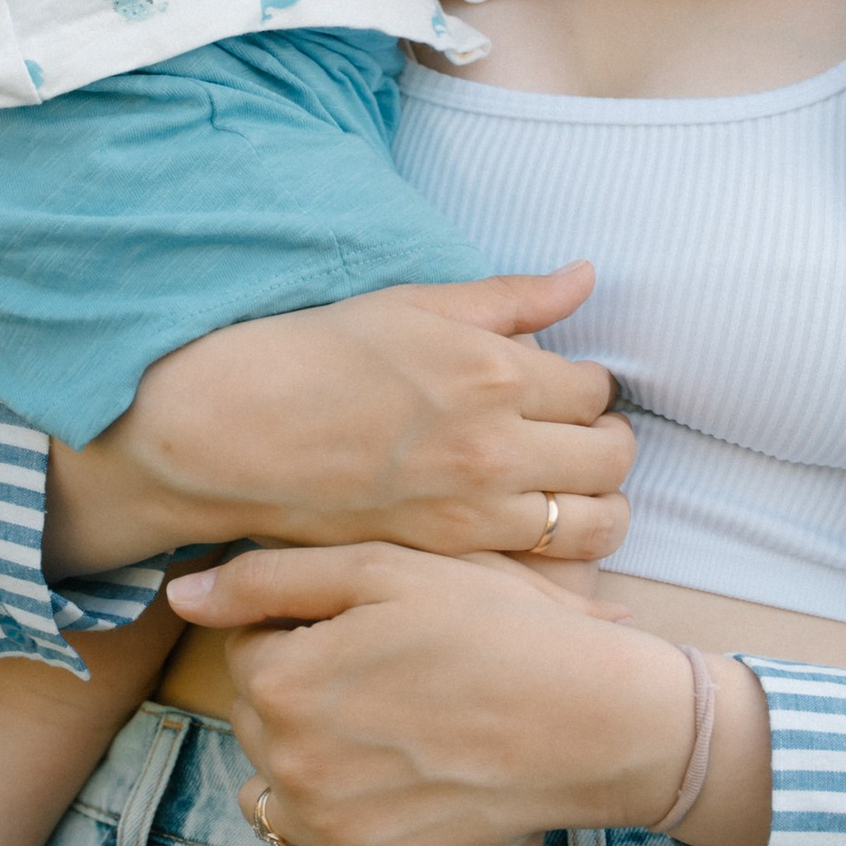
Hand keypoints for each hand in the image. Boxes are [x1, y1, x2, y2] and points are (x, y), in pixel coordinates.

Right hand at [41, 267, 634, 580]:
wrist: (234, 433)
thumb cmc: (318, 356)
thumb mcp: (416, 306)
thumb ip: (510, 298)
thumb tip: (584, 277)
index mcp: (494, 370)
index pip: (596, 389)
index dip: (587, 388)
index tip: (564, 390)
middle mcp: (497, 446)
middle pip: (611, 456)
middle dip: (606, 443)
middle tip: (577, 438)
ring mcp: (475, 510)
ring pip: (596, 521)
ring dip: (598, 503)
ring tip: (565, 488)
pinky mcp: (448, 556)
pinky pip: (545, 568)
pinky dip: (558, 553)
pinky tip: (534, 535)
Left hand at [167, 541, 714, 845]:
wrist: (590, 722)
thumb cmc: (495, 629)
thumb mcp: (385, 570)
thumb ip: (269, 578)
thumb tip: (179, 594)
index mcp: (283, 680)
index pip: (248, 649)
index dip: (304, 631)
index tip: (366, 630)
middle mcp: (288, 763)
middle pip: (258, 717)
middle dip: (302, 691)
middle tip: (385, 675)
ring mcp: (325, 827)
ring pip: (270, 785)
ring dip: (304, 760)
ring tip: (381, 733)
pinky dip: (313, 831)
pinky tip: (366, 795)